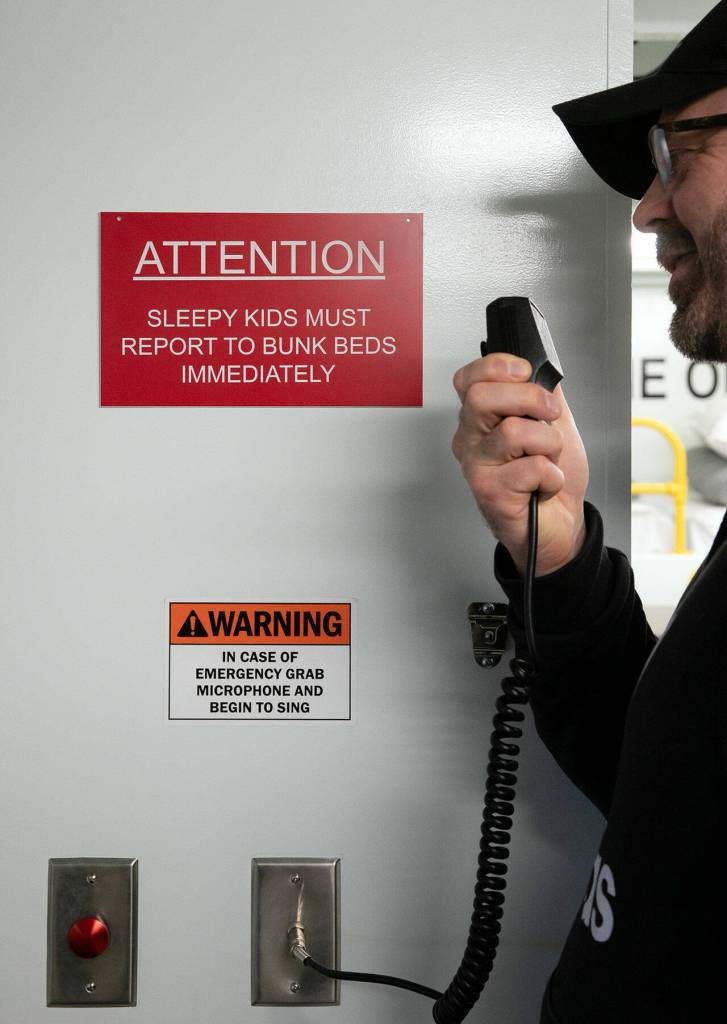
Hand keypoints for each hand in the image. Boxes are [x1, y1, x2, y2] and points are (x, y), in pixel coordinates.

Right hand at [452, 353, 588, 575]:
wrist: (561, 523)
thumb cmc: (550, 478)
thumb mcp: (553, 422)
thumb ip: (543, 391)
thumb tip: (541, 366)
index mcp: (481, 419)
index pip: (468, 379)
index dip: (498, 367)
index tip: (525, 373)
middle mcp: (471, 441)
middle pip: (481, 397)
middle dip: (529, 398)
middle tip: (548, 416)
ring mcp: (477, 467)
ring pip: (514, 431)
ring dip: (549, 444)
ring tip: (548, 459)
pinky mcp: (490, 492)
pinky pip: (532, 467)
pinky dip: (552, 476)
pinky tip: (544, 485)